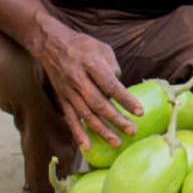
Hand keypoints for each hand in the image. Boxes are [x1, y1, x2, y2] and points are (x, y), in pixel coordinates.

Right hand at [36, 19, 143, 150]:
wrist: (52, 45)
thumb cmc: (83, 46)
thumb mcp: (102, 48)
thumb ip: (113, 67)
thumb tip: (121, 89)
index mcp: (91, 64)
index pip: (111, 85)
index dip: (126, 100)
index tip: (140, 111)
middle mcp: (79, 80)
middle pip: (99, 104)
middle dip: (117, 120)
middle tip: (132, 131)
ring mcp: (69, 91)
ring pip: (86, 115)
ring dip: (102, 131)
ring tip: (117, 142)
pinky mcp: (62, 99)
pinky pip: (71, 119)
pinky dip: (78, 134)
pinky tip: (88, 147)